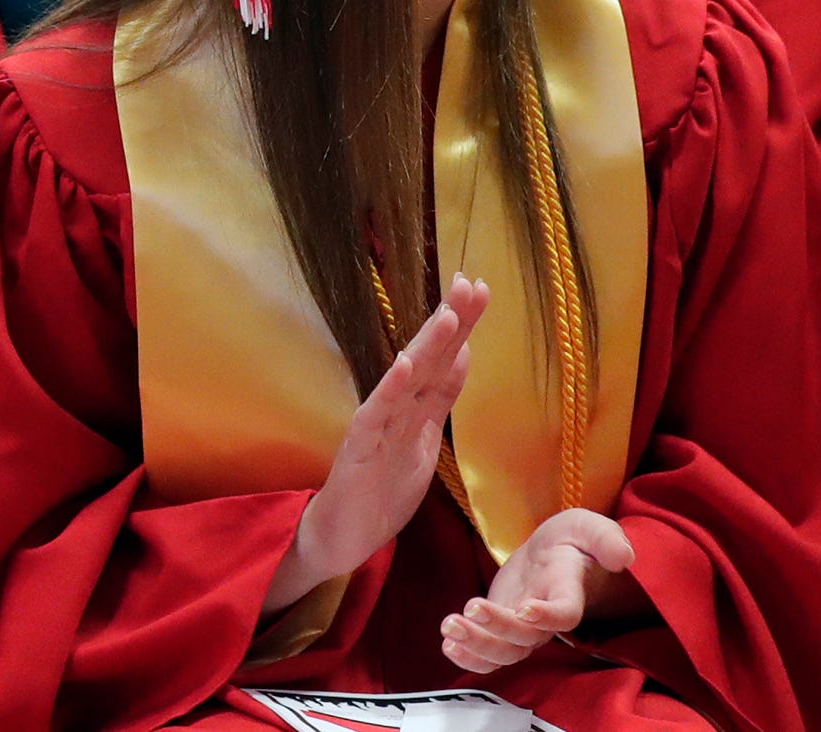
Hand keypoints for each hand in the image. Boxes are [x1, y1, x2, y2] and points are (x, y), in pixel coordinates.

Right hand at [266, 275, 487, 611]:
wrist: (341, 538)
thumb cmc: (380, 491)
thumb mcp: (423, 443)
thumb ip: (438, 400)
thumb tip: (463, 354)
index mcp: (414, 411)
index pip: (444, 362)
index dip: (462, 327)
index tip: (479, 288)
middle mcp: (394, 411)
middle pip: (428, 360)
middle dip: (450, 322)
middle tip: (471, 283)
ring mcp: (375, 429)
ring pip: (405, 383)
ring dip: (427, 349)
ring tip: (448, 315)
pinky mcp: (358, 452)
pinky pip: (376, 418)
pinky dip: (390, 391)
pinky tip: (405, 365)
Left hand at [443, 509, 635, 673]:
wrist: (555, 553)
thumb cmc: (574, 541)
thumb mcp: (588, 528)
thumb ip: (605, 538)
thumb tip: (623, 556)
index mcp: (568, 593)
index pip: (565, 614)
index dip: (549, 616)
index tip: (527, 608)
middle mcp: (546, 618)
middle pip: (526, 638)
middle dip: (497, 628)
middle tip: (470, 609)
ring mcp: (524, 627)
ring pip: (505, 652)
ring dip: (476, 645)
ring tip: (449, 625)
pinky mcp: (503, 627)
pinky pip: (490, 655)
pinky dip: (469, 656)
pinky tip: (448, 644)